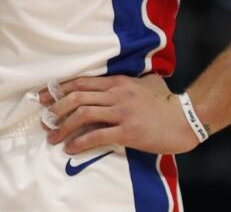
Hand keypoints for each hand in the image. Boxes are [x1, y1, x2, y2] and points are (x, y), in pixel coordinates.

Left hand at [38, 74, 199, 154]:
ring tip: (53, 137)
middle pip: (77, 97)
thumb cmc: (165, 102)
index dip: (59, 90)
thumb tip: (109, 84)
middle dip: (56, 108)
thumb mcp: (143, 83)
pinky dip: (81, 142)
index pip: (81, 82)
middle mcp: (116, 94)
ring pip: (83, 115)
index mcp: (117, 82)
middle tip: (44, 119)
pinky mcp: (128, 131)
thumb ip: (124, 82)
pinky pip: (98, 135)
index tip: (44, 98)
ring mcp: (122, 112)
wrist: (186, 118)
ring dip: (64, 127)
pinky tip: (71, 148)